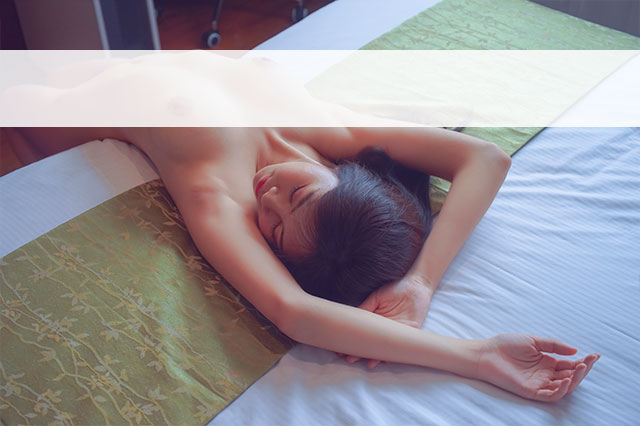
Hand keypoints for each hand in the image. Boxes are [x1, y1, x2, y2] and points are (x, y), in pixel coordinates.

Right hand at [337, 274, 433, 368]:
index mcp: (376, 320)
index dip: (353, 341)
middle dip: (361, 352)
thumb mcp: (377, 297)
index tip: (341, 349)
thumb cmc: (396, 288)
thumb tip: (352, 319)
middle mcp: (386, 328)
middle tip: (350, 359)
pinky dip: (394, 352)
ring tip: (368, 363)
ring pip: (385, 347)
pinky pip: (401, 345)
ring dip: (377, 356)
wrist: (415, 284)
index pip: (363, 334)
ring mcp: (397, 331)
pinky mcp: (411, 331)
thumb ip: (366, 308)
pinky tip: (386, 359)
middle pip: (372, 343)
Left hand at [476, 334, 599, 401]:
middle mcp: (545, 374)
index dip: (583, 361)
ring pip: (564, 387)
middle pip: (570, 377)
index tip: (595, 355)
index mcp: (547, 362)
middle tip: (590, 361)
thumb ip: (553, 346)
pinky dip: (560, 390)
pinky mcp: (531, 391)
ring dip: (575, 379)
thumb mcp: (533, 341)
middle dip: (583, 370)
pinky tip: (565, 380)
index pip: (570, 365)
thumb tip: (575, 350)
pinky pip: (550, 395)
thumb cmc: (505, 346)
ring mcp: (539, 384)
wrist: (486, 353)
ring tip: (581, 368)